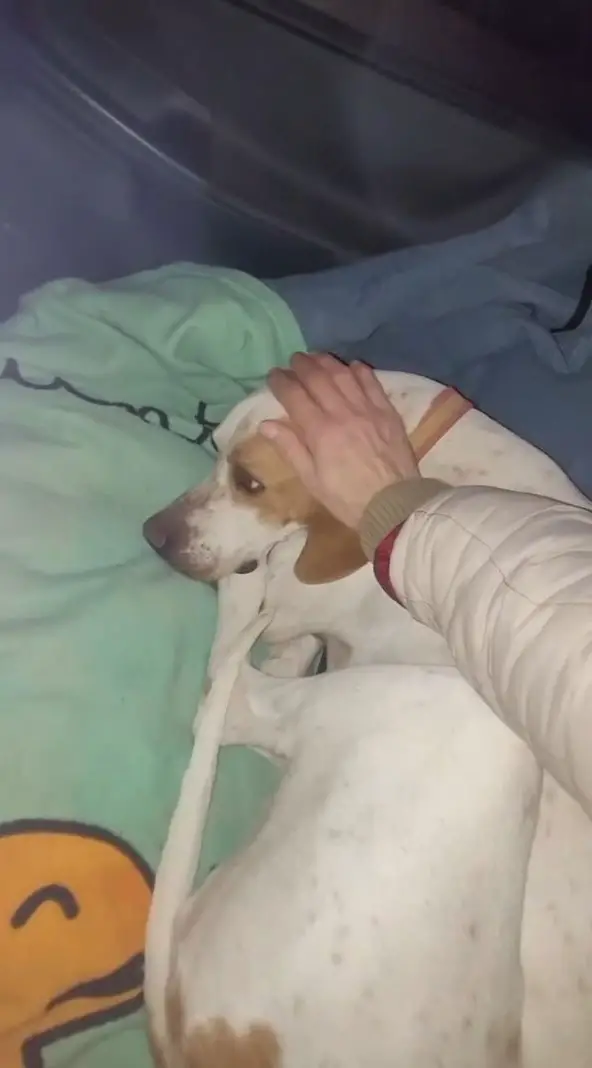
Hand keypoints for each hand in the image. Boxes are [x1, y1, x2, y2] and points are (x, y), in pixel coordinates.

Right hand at [261, 352, 418, 529]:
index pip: (295, 396)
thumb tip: (266, 424)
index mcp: (320, 432)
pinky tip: (351, 366)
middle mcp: (342, 413)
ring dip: (327, 362)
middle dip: (302, 366)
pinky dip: (359, 370)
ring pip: (343, 375)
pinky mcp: (387, 412)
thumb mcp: (312, 480)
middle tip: (293, 361)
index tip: (273, 376)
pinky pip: (372, 382)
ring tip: (316, 357)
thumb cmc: (347, 498)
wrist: (393, 505)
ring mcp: (367, 409)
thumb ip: (290, 448)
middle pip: (318, 379)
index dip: (281, 382)